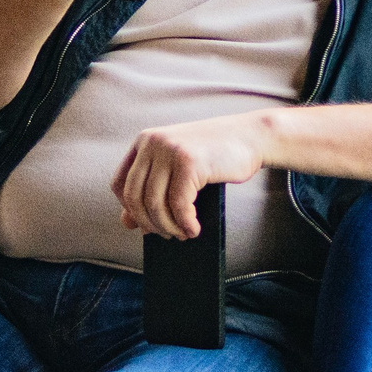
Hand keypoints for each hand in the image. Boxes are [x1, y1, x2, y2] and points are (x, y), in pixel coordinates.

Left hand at [113, 113, 272, 238]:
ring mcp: (170, 150)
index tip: (145, 224)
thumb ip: (151, 188)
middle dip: (149, 223)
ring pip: (156, 204)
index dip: (129, 209)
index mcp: (145, 141)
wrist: (250, 136)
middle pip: (135, 196)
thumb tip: (127, 223)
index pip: (120, 184)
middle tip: (166, 236)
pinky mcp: (190, 162)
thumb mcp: (177, 167)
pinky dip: (185, 223)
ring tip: (182, 234)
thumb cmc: (214, 154)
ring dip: (168, 227)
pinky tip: (194, 230)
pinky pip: (179, 205)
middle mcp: (153, 142)